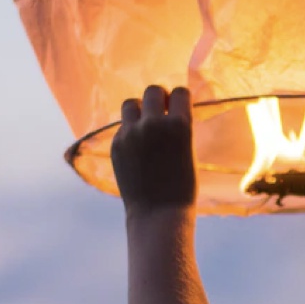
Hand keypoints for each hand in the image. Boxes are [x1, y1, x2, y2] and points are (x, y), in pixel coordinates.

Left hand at [111, 85, 196, 212]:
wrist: (158, 213)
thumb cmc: (182, 185)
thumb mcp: (188, 149)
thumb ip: (176, 127)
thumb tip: (167, 108)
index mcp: (180, 125)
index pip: (179, 92)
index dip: (179, 99)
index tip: (178, 108)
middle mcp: (154, 124)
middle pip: (152, 91)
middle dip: (158, 98)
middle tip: (161, 112)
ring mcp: (131, 133)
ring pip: (130, 103)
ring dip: (139, 109)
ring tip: (145, 125)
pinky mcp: (116, 144)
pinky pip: (123, 126)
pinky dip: (130, 131)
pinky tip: (137, 149)